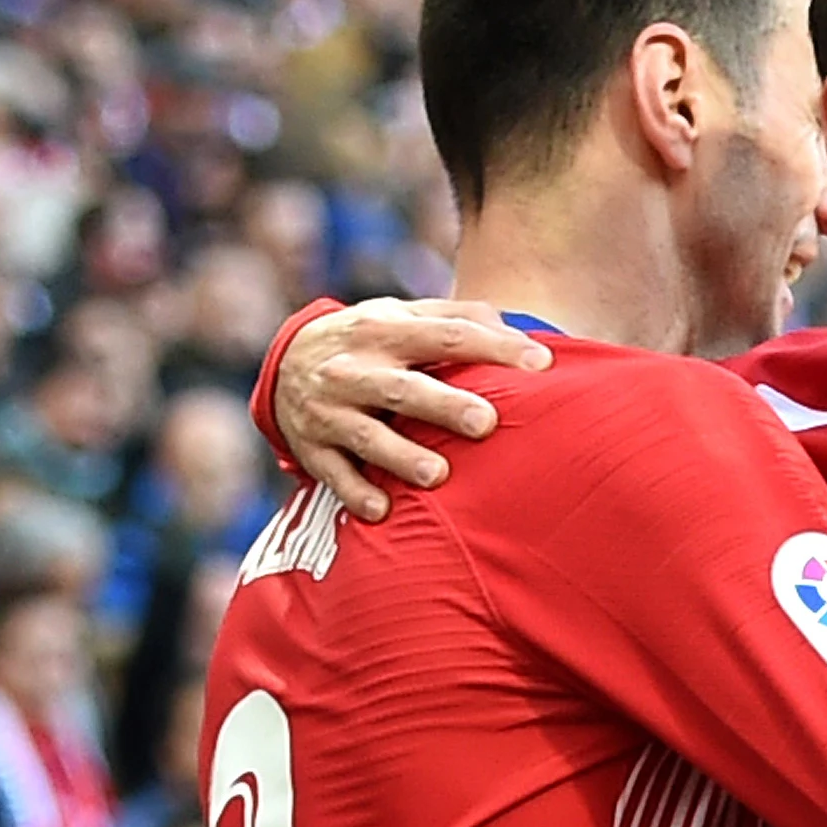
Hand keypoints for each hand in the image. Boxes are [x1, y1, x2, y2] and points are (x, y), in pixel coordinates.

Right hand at [278, 299, 550, 520]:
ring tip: (438, 475)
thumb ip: (459, 317)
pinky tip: (382, 511)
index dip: (494, 347)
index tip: (541, 364)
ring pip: (367, 435)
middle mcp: (354, 369)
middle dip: (444, 406)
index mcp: (385, 330)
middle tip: (487, 423)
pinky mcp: (312, 447)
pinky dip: (355, 493)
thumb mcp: (404, 315)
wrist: (285, 359)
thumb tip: (519, 333)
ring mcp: (329, 411)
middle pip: (403, 389)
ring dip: (401, 456)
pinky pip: (333, 474)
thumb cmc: (370, 339)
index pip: (446, 336)